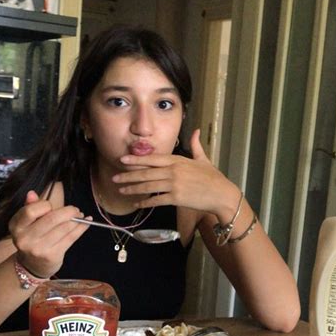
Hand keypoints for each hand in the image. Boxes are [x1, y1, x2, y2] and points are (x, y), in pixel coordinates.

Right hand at [8, 190, 89, 276]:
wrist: (32, 265)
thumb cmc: (32, 238)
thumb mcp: (26, 223)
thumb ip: (29, 207)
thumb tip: (32, 193)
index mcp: (16, 226)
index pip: (31, 210)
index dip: (45, 206)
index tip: (51, 207)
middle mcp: (25, 239)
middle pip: (52, 219)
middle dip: (68, 211)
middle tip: (75, 209)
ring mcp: (39, 249)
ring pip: (64, 228)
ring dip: (76, 219)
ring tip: (80, 215)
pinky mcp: (52, 256)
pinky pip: (71, 238)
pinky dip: (81, 228)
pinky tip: (86, 222)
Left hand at [113, 129, 238, 215]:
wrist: (221, 194)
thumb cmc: (213, 178)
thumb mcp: (203, 159)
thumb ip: (195, 145)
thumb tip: (196, 131)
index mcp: (177, 160)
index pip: (152, 159)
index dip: (136, 160)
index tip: (123, 161)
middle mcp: (173, 171)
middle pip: (146, 172)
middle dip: (128, 175)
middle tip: (114, 178)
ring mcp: (174, 185)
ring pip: (148, 186)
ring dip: (132, 189)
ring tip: (121, 190)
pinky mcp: (176, 198)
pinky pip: (156, 199)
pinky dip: (145, 202)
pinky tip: (137, 204)